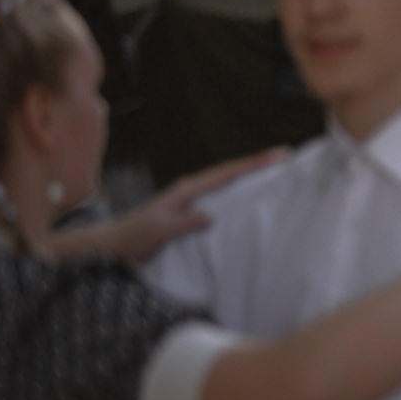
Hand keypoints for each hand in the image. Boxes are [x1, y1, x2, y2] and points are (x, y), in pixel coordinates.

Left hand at [108, 147, 287, 262]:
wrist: (116, 244)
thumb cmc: (136, 236)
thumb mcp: (159, 230)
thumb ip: (184, 222)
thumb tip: (212, 216)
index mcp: (188, 189)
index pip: (226, 173)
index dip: (252, 164)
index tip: (277, 156)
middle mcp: (192, 188)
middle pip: (230, 171)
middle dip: (256, 163)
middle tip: (284, 156)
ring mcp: (192, 197)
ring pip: (227, 181)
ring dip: (249, 174)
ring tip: (274, 170)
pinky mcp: (192, 208)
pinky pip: (221, 195)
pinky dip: (239, 189)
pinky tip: (250, 193)